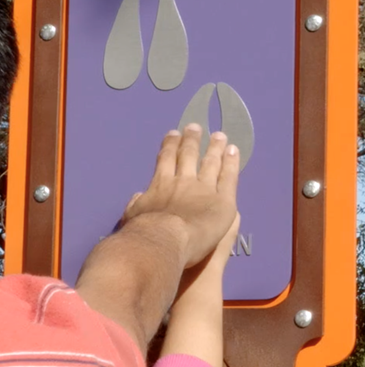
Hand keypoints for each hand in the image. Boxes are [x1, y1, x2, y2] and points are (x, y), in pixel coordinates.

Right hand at [122, 124, 239, 267]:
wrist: (165, 239)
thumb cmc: (144, 231)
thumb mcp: (132, 214)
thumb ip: (136, 203)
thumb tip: (138, 195)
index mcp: (160, 183)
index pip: (166, 159)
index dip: (170, 145)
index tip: (173, 134)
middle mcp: (182, 181)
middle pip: (188, 155)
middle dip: (192, 140)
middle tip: (195, 127)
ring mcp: (203, 188)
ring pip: (211, 163)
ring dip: (215, 147)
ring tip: (219, 136)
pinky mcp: (222, 201)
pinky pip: (229, 178)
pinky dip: (232, 164)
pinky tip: (234, 152)